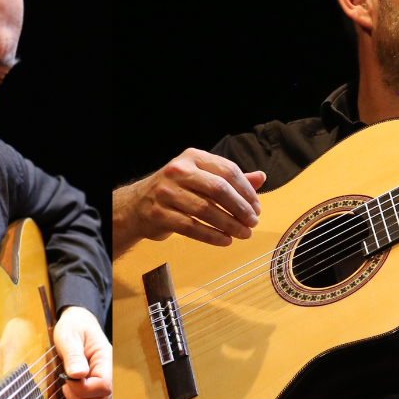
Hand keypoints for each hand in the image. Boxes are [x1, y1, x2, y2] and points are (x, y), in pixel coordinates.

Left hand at [54, 305, 111, 398]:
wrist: (77, 324)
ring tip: (69, 390)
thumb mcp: (69, 337)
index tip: (67, 378)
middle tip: (66, 385)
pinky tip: (73, 394)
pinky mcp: (99, 390)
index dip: (83, 389)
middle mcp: (110, 373)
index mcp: (105, 359)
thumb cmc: (74, 327)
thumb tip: (77, 374)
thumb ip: (73, 355)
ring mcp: (107, 383)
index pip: (104, 386)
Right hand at [112, 148, 266, 256]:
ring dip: (229, 225)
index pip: (227, 170)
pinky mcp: (159, 214)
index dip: (246, 191)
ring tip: (243, 234)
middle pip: (218, 189)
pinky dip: (212, 236)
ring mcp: (166, 192)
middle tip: (253, 222)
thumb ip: (230, 179)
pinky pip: (191, 227)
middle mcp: (178, 171)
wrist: (137, 206)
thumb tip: (261, 177)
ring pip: (206, 210)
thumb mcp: (201, 178)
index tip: (257, 208)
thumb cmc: (176, 191)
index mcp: (192, 157)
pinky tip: (225, 241)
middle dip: (240, 208)